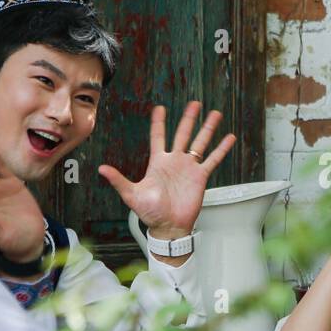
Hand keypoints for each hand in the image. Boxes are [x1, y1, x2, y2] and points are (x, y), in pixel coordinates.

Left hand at [98, 101, 235, 238]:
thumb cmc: (150, 213)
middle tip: (195, 103)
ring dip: (207, 129)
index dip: (159, 122)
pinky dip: (221, 149)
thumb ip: (118, 180)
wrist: (169, 226)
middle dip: (189, 118)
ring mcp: (189, 168)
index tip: (161, 108)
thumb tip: (101, 169)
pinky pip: (212, 160)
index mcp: (158, 162)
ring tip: (215, 114)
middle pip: (183, 134)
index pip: (158, 137)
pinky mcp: (200, 177)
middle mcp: (175, 161)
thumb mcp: (132, 195)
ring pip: (200, 143)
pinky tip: (229, 138)